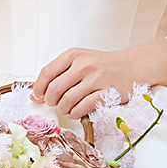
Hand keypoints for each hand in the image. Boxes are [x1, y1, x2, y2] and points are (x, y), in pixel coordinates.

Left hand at [33, 44, 163, 117]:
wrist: (130, 66)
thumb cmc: (102, 65)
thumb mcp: (79, 61)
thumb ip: (58, 74)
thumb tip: (36, 94)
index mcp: (73, 55)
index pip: (47, 73)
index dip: (38, 88)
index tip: (38, 96)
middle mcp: (84, 65)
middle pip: (55, 89)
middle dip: (50, 101)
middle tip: (54, 103)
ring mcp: (96, 79)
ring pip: (67, 100)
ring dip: (63, 109)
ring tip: (66, 108)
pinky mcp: (106, 92)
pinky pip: (83, 107)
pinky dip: (75, 113)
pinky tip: (76, 111)